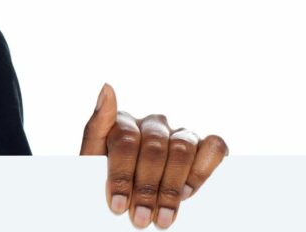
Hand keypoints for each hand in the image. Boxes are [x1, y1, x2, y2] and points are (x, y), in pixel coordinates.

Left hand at [80, 83, 227, 228]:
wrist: (125, 203)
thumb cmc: (105, 180)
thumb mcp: (91, 158)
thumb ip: (96, 125)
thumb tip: (107, 87)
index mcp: (122, 122)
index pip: (126, 140)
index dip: (122, 175)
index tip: (117, 205)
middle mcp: (152, 124)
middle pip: (155, 148)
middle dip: (146, 188)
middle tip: (140, 218)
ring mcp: (179, 133)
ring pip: (183, 148)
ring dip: (172, 187)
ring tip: (163, 217)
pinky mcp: (203, 146)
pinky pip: (214, 147)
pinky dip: (202, 171)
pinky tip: (187, 194)